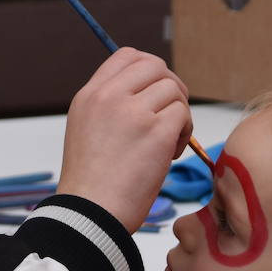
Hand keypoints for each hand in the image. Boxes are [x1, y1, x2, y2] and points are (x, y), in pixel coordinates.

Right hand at [56, 48, 192, 232]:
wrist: (90, 215)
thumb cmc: (92, 184)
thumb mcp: (87, 130)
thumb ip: (111, 106)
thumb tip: (150, 93)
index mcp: (89, 95)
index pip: (126, 56)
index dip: (149, 69)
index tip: (154, 93)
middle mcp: (108, 97)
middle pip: (155, 66)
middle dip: (171, 88)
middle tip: (170, 116)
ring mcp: (132, 112)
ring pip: (173, 90)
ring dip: (179, 115)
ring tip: (166, 143)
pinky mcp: (155, 131)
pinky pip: (183, 115)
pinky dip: (184, 133)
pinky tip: (169, 155)